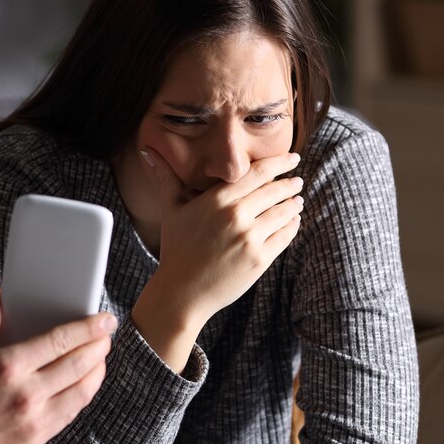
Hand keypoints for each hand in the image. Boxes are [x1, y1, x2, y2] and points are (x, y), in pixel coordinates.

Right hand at [0, 283, 115, 443]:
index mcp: (6, 368)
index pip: (61, 341)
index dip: (88, 328)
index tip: (104, 320)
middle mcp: (25, 395)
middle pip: (80, 365)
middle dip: (100, 346)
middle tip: (106, 334)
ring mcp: (33, 422)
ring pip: (82, 393)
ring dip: (97, 371)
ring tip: (99, 357)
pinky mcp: (34, 441)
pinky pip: (70, 414)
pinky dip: (82, 395)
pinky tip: (81, 385)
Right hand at [132, 148, 302, 368]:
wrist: (182, 292)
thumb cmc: (176, 248)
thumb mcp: (170, 209)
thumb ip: (165, 177)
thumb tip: (146, 151)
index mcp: (216, 200)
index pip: (257, 173)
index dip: (279, 163)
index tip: (293, 158)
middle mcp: (235, 216)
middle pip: (274, 191)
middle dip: (290, 184)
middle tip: (297, 181)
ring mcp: (249, 238)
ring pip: (283, 213)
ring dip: (293, 205)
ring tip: (298, 200)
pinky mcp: (259, 259)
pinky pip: (284, 236)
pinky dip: (292, 226)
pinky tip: (293, 221)